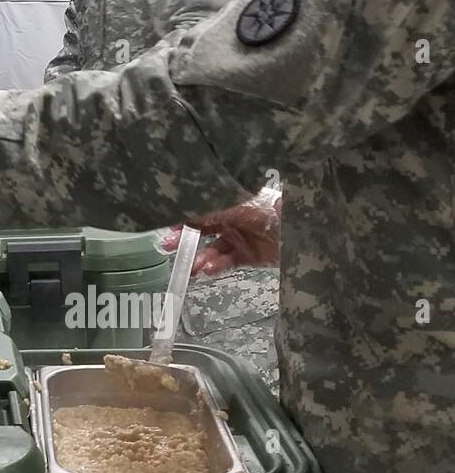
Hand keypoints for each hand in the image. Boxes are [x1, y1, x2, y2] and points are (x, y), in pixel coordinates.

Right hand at [163, 188, 281, 273]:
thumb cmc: (271, 211)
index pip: (198, 210)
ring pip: (212, 250)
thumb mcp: (238, 208)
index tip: (166, 229)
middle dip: (184, 240)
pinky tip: (207, 270)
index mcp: (228, 203)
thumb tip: (183, 215)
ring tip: (192, 268)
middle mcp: (231, 220)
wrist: (305, 228)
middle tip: (168, 249)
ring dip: (200, 258)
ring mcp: (240, 239)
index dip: (181, 220)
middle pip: (201, 231)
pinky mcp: (249, 257)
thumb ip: (210, 213)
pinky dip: (216, 266)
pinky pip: (227, 262)